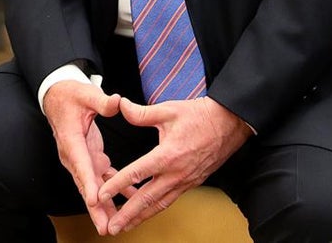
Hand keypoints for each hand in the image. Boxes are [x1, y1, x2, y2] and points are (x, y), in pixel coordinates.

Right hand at [42, 80, 129, 232]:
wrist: (58, 97)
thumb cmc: (69, 95)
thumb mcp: (85, 93)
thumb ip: (101, 101)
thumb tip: (117, 103)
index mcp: (71, 139)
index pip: (80, 163)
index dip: (87, 183)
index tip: (93, 201)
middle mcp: (74, 154)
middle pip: (85, 184)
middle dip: (95, 208)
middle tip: (105, 227)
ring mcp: (82, 158)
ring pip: (93, 187)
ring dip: (104, 206)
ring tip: (116, 225)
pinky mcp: (90, 158)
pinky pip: (103, 179)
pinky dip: (115, 191)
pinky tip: (130, 200)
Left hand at [98, 96, 252, 234]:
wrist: (229, 124)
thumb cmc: (199, 116)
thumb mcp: (168, 110)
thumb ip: (141, 113)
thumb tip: (120, 105)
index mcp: (168, 156)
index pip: (136, 174)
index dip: (117, 185)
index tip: (101, 195)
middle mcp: (177, 173)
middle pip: (147, 199)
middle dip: (127, 215)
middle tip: (111, 227)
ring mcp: (185, 181)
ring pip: (159, 204)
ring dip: (141, 217)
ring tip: (125, 227)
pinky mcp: (191, 183)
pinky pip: (169, 199)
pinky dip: (155, 208)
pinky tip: (145, 212)